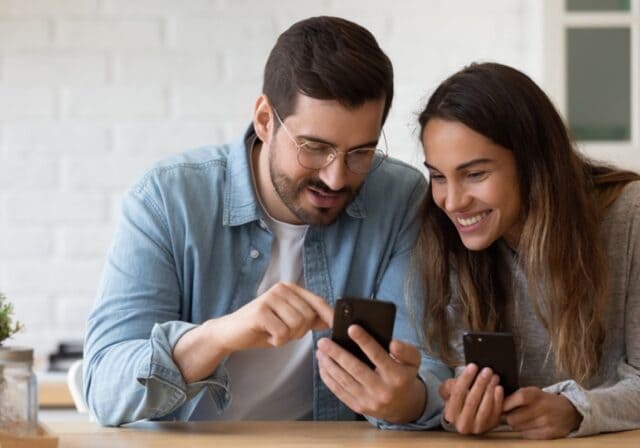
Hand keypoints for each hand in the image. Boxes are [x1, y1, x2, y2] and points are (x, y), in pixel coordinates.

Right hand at [173, 282, 332, 382]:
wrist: (230, 333)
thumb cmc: (261, 328)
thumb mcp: (288, 322)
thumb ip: (308, 319)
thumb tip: (331, 319)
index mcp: (290, 289)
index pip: (317, 301)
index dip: (328, 314)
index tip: (335, 325)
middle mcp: (281, 289)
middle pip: (308, 316)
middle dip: (299, 332)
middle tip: (282, 333)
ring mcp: (270, 298)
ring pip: (297, 324)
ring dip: (287, 337)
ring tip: (273, 333)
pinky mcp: (260, 311)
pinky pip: (282, 333)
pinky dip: (276, 341)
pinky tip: (266, 336)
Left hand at [316, 324, 425, 422]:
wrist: (404, 406)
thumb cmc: (405, 376)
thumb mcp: (413, 361)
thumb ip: (406, 350)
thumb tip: (393, 343)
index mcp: (397, 376)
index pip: (378, 356)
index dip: (364, 341)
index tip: (351, 328)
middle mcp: (382, 390)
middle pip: (355, 369)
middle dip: (337, 353)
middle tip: (323, 341)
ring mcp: (369, 401)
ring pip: (344, 380)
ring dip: (329, 364)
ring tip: (320, 351)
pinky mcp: (358, 407)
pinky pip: (339, 391)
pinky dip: (328, 378)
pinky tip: (322, 365)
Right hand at [440, 363, 503, 433]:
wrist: (468, 417)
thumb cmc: (460, 401)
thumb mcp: (449, 392)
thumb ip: (451, 384)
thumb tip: (463, 376)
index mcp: (451, 414)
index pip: (457, 394)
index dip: (465, 379)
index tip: (473, 366)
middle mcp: (463, 424)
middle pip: (471, 401)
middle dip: (480, 383)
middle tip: (487, 370)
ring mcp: (478, 427)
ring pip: (484, 407)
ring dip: (490, 390)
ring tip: (494, 377)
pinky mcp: (491, 426)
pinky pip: (495, 412)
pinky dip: (498, 399)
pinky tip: (498, 388)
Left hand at [503, 387, 581, 438]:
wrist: (569, 411)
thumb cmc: (544, 400)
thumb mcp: (532, 392)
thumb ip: (516, 396)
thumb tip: (495, 402)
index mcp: (535, 394)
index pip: (514, 400)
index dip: (503, 405)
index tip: (498, 406)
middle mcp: (541, 408)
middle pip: (512, 418)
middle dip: (507, 417)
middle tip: (508, 415)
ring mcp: (546, 422)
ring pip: (517, 428)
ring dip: (515, 425)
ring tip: (520, 419)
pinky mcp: (549, 434)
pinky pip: (527, 436)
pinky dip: (524, 432)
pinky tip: (529, 426)